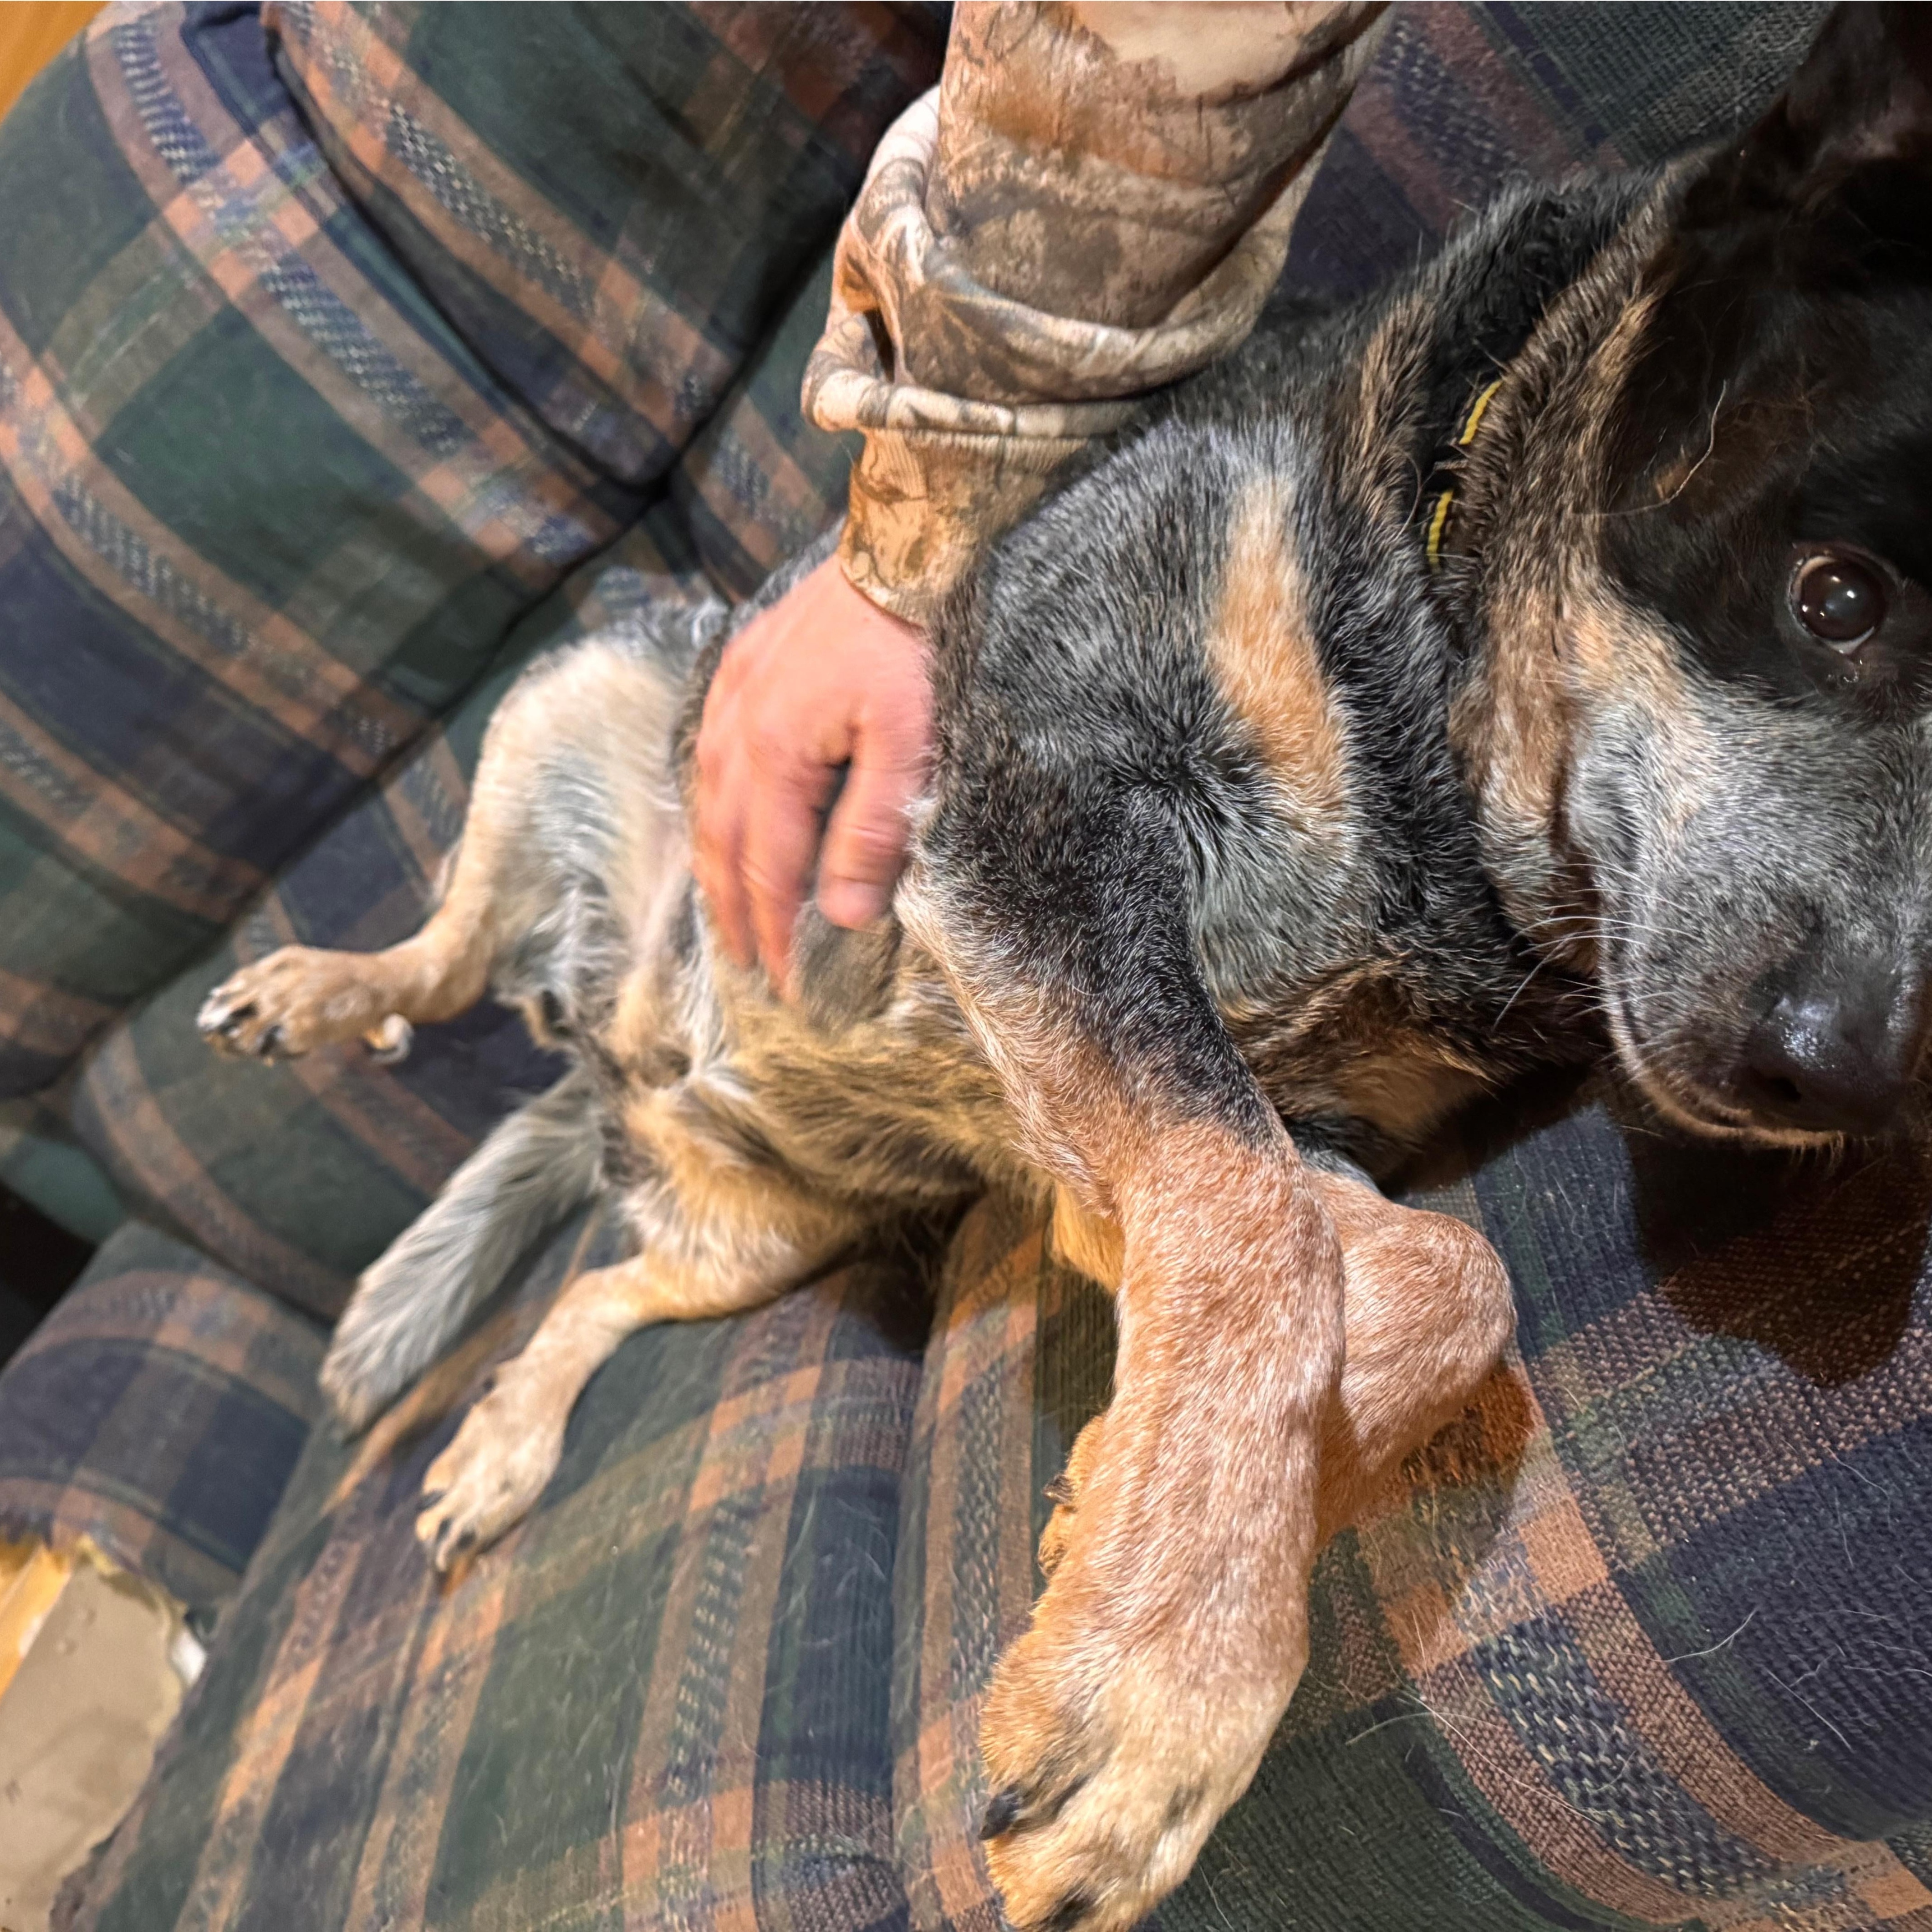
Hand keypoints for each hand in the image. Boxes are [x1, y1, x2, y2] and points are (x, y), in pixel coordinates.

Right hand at [693, 552, 931, 988]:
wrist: (907, 545)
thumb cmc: (914, 644)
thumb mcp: (909, 746)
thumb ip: (871, 832)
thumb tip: (841, 915)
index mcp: (777, 755)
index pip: (769, 868)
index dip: (774, 929)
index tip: (782, 980)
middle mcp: (739, 727)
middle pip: (725, 840)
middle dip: (734, 908)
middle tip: (745, 961)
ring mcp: (736, 690)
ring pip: (707, 796)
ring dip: (716, 859)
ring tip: (727, 906)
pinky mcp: (747, 661)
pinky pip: (711, 746)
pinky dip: (713, 797)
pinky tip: (723, 813)